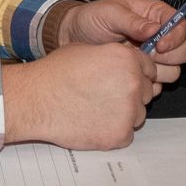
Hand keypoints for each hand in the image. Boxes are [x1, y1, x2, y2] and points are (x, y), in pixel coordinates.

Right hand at [2, 40, 160, 149]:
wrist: (36, 100)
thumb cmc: (55, 73)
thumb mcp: (86, 50)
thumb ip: (113, 56)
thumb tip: (125, 64)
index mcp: (126, 59)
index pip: (149, 69)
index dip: (135, 74)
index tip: (121, 80)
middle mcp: (133, 83)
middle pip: (146, 92)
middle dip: (130, 95)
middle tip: (105, 96)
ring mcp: (128, 111)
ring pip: (138, 115)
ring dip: (123, 114)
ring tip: (95, 110)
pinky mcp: (120, 134)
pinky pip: (126, 135)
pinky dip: (113, 132)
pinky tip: (93, 123)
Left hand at [52, 0, 185, 81]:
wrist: (72, 40)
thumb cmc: (91, 20)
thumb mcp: (109, 14)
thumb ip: (133, 21)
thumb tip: (154, 30)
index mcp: (155, 16)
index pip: (181, 26)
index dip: (176, 37)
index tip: (160, 45)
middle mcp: (160, 37)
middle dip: (169, 56)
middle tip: (145, 54)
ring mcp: (155, 59)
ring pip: (174, 71)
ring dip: (156, 71)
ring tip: (131, 62)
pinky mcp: (146, 76)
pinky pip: (158, 86)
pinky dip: (146, 84)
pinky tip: (127, 74)